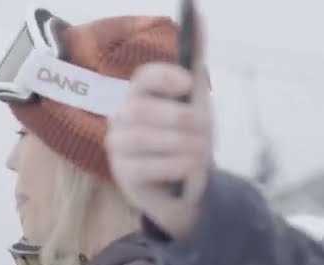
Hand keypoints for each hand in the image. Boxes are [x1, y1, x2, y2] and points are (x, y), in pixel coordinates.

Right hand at [105, 11, 213, 241]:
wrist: (183, 187)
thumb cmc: (185, 139)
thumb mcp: (195, 99)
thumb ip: (194, 58)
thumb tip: (197, 10)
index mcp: (137, 95)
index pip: (142, 78)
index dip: (165, 78)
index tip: (189, 86)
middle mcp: (121, 118)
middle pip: (145, 111)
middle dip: (183, 120)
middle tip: (204, 131)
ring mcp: (118, 147)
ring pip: (148, 139)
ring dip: (184, 145)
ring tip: (201, 151)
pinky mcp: (124, 175)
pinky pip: (152, 166)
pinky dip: (178, 166)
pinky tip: (187, 169)